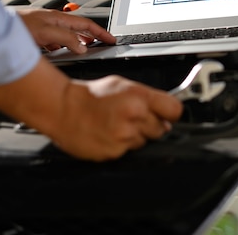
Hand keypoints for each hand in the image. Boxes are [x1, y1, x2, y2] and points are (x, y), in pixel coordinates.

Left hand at [17, 8, 115, 53]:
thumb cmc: (15, 28)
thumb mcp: (45, 33)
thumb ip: (66, 39)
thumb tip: (82, 47)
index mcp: (58, 19)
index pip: (86, 25)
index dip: (101, 33)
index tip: (112, 40)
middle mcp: (53, 22)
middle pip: (79, 29)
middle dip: (93, 37)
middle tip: (103, 45)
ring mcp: (45, 29)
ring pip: (68, 36)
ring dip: (78, 43)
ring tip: (86, 50)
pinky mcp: (38, 37)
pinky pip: (57, 42)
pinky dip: (64, 48)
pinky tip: (61, 53)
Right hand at [53, 75, 182, 160]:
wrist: (62, 108)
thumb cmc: (91, 95)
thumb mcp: (123, 84)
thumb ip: (148, 98)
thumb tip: (167, 113)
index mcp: (139, 97)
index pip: (174, 110)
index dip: (171, 113)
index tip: (168, 115)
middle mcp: (134, 117)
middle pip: (162, 129)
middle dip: (151, 125)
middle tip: (133, 118)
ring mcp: (124, 137)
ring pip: (145, 142)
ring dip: (136, 136)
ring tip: (117, 124)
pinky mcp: (113, 152)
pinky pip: (128, 152)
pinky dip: (121, 145)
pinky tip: (109, 134)